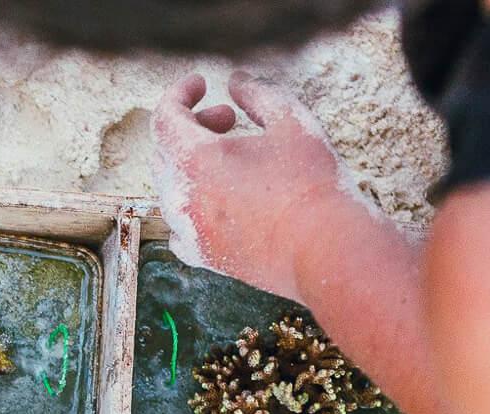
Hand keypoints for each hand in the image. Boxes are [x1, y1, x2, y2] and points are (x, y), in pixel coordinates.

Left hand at [153, 72, 364, 299]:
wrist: (324, 250)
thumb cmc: (311, 183)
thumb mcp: (291, 121)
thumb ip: (258, 94)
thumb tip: (237, 82)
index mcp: (195, 161)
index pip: (164, 117)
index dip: (179, 93)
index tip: (201, 83)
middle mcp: (180, 198)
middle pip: (165, 150)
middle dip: (192, 126)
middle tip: (229, 120)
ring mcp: (187, 230)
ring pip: (170, 186)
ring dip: (192, 164)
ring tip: (235, 158)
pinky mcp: (200, 256)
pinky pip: (179, 224)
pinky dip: (192, 202)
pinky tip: (221, 198)